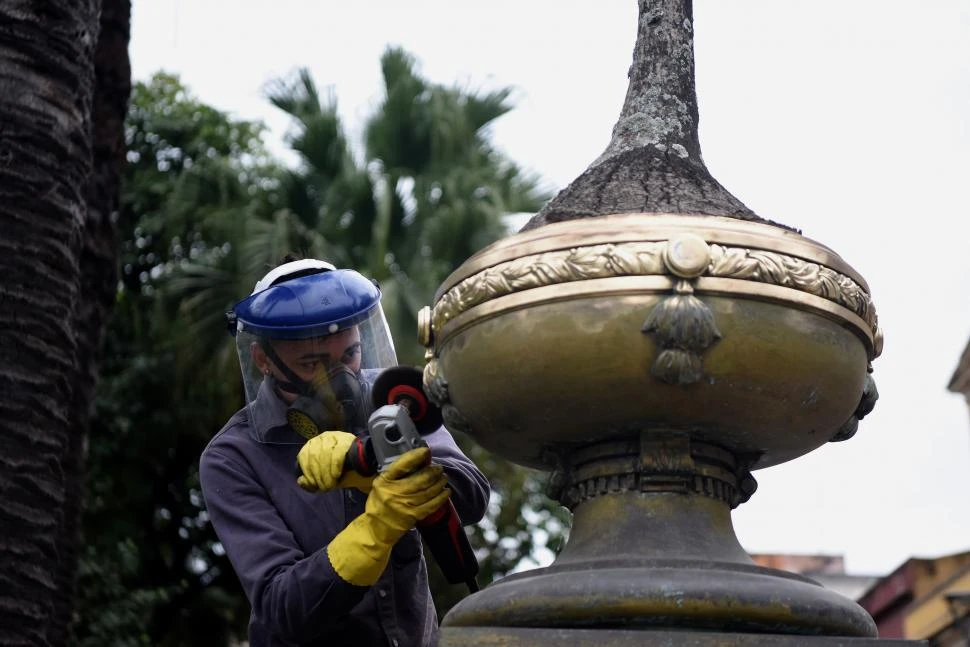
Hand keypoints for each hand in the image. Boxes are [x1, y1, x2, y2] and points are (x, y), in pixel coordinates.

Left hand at [296, 431, 374, 492]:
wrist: (366, 466)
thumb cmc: (344, 472)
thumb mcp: (324, 478)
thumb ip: (311, 480)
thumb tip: (300, 481)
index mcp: (314, 444)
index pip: (304, 455)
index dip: (307, 472)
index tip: (314, 485)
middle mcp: (323, 437)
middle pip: (314, 456)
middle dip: (318, 475)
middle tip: (325, 488)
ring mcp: (335, 436)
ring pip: (324, 455)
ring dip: (326, 474)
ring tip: (331, 485)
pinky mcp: (346, 439)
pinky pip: (336, 454)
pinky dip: (335, 467)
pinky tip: (337, 475)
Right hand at [327, 447, 450, 585]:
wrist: (377, 528)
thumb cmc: (379, 502)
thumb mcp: (380, 484)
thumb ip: (395, 473)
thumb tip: (416, 460)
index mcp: (385, 481)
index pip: (402, 464)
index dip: (416, 455)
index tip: (426, 450)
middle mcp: (395, 492)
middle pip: (420, 479)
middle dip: (433, 471)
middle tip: (439, 468)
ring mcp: (405, 505)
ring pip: (429, 491)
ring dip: (439, 482)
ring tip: (443, 477)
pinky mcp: (414, 515)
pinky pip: (432, 504)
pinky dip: (441, 497)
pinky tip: (446, 492)